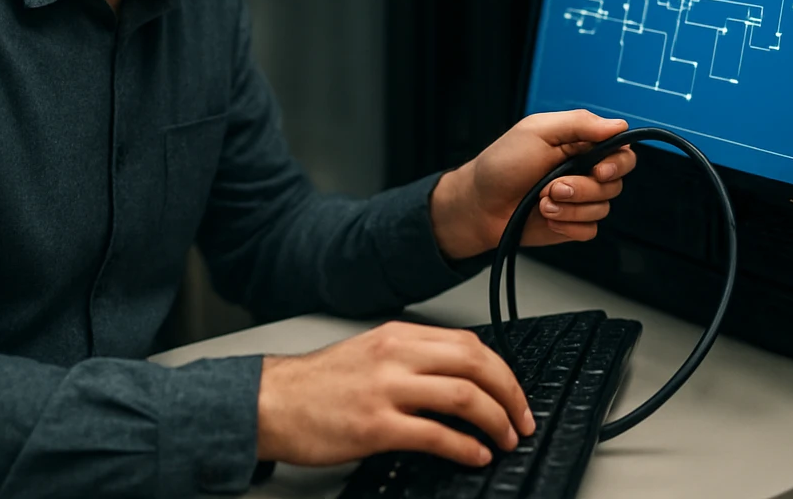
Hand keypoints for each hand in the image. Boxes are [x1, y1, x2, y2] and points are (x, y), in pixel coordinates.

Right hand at [256, 320, 535, 466]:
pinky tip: (474, 456)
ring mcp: (386, 390)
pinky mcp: (375, 426)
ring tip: (505, 440)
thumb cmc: (316, 385)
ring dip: (495, 420)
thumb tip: (460, 379)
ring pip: (462, 395)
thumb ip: (412, 360)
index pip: (468, 343)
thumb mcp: (370, 354)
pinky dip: (464, 447)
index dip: (502, 370)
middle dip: (509, 394)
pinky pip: (435, 434)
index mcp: (398, 336)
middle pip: (475, 363)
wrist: (270, 402)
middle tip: (522, 420)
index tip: (515, 394)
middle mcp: (396, 356)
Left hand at [430, 110, 636, 259]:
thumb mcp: (537, 132)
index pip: (620, 150)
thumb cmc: (500, 165)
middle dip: (585, 188)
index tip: (599, 170)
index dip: (617, 162)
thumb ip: (579, 124)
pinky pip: (590, 229)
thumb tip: (618, 125)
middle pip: (615, 183)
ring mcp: (579, 199)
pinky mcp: (572, 223)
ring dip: (570, 207)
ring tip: (541, 201)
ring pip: (602, 208)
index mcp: (578, 144)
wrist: (479, 206)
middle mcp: (582, 171)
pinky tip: (547, 217)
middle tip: (556, 186)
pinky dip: (568, 225)